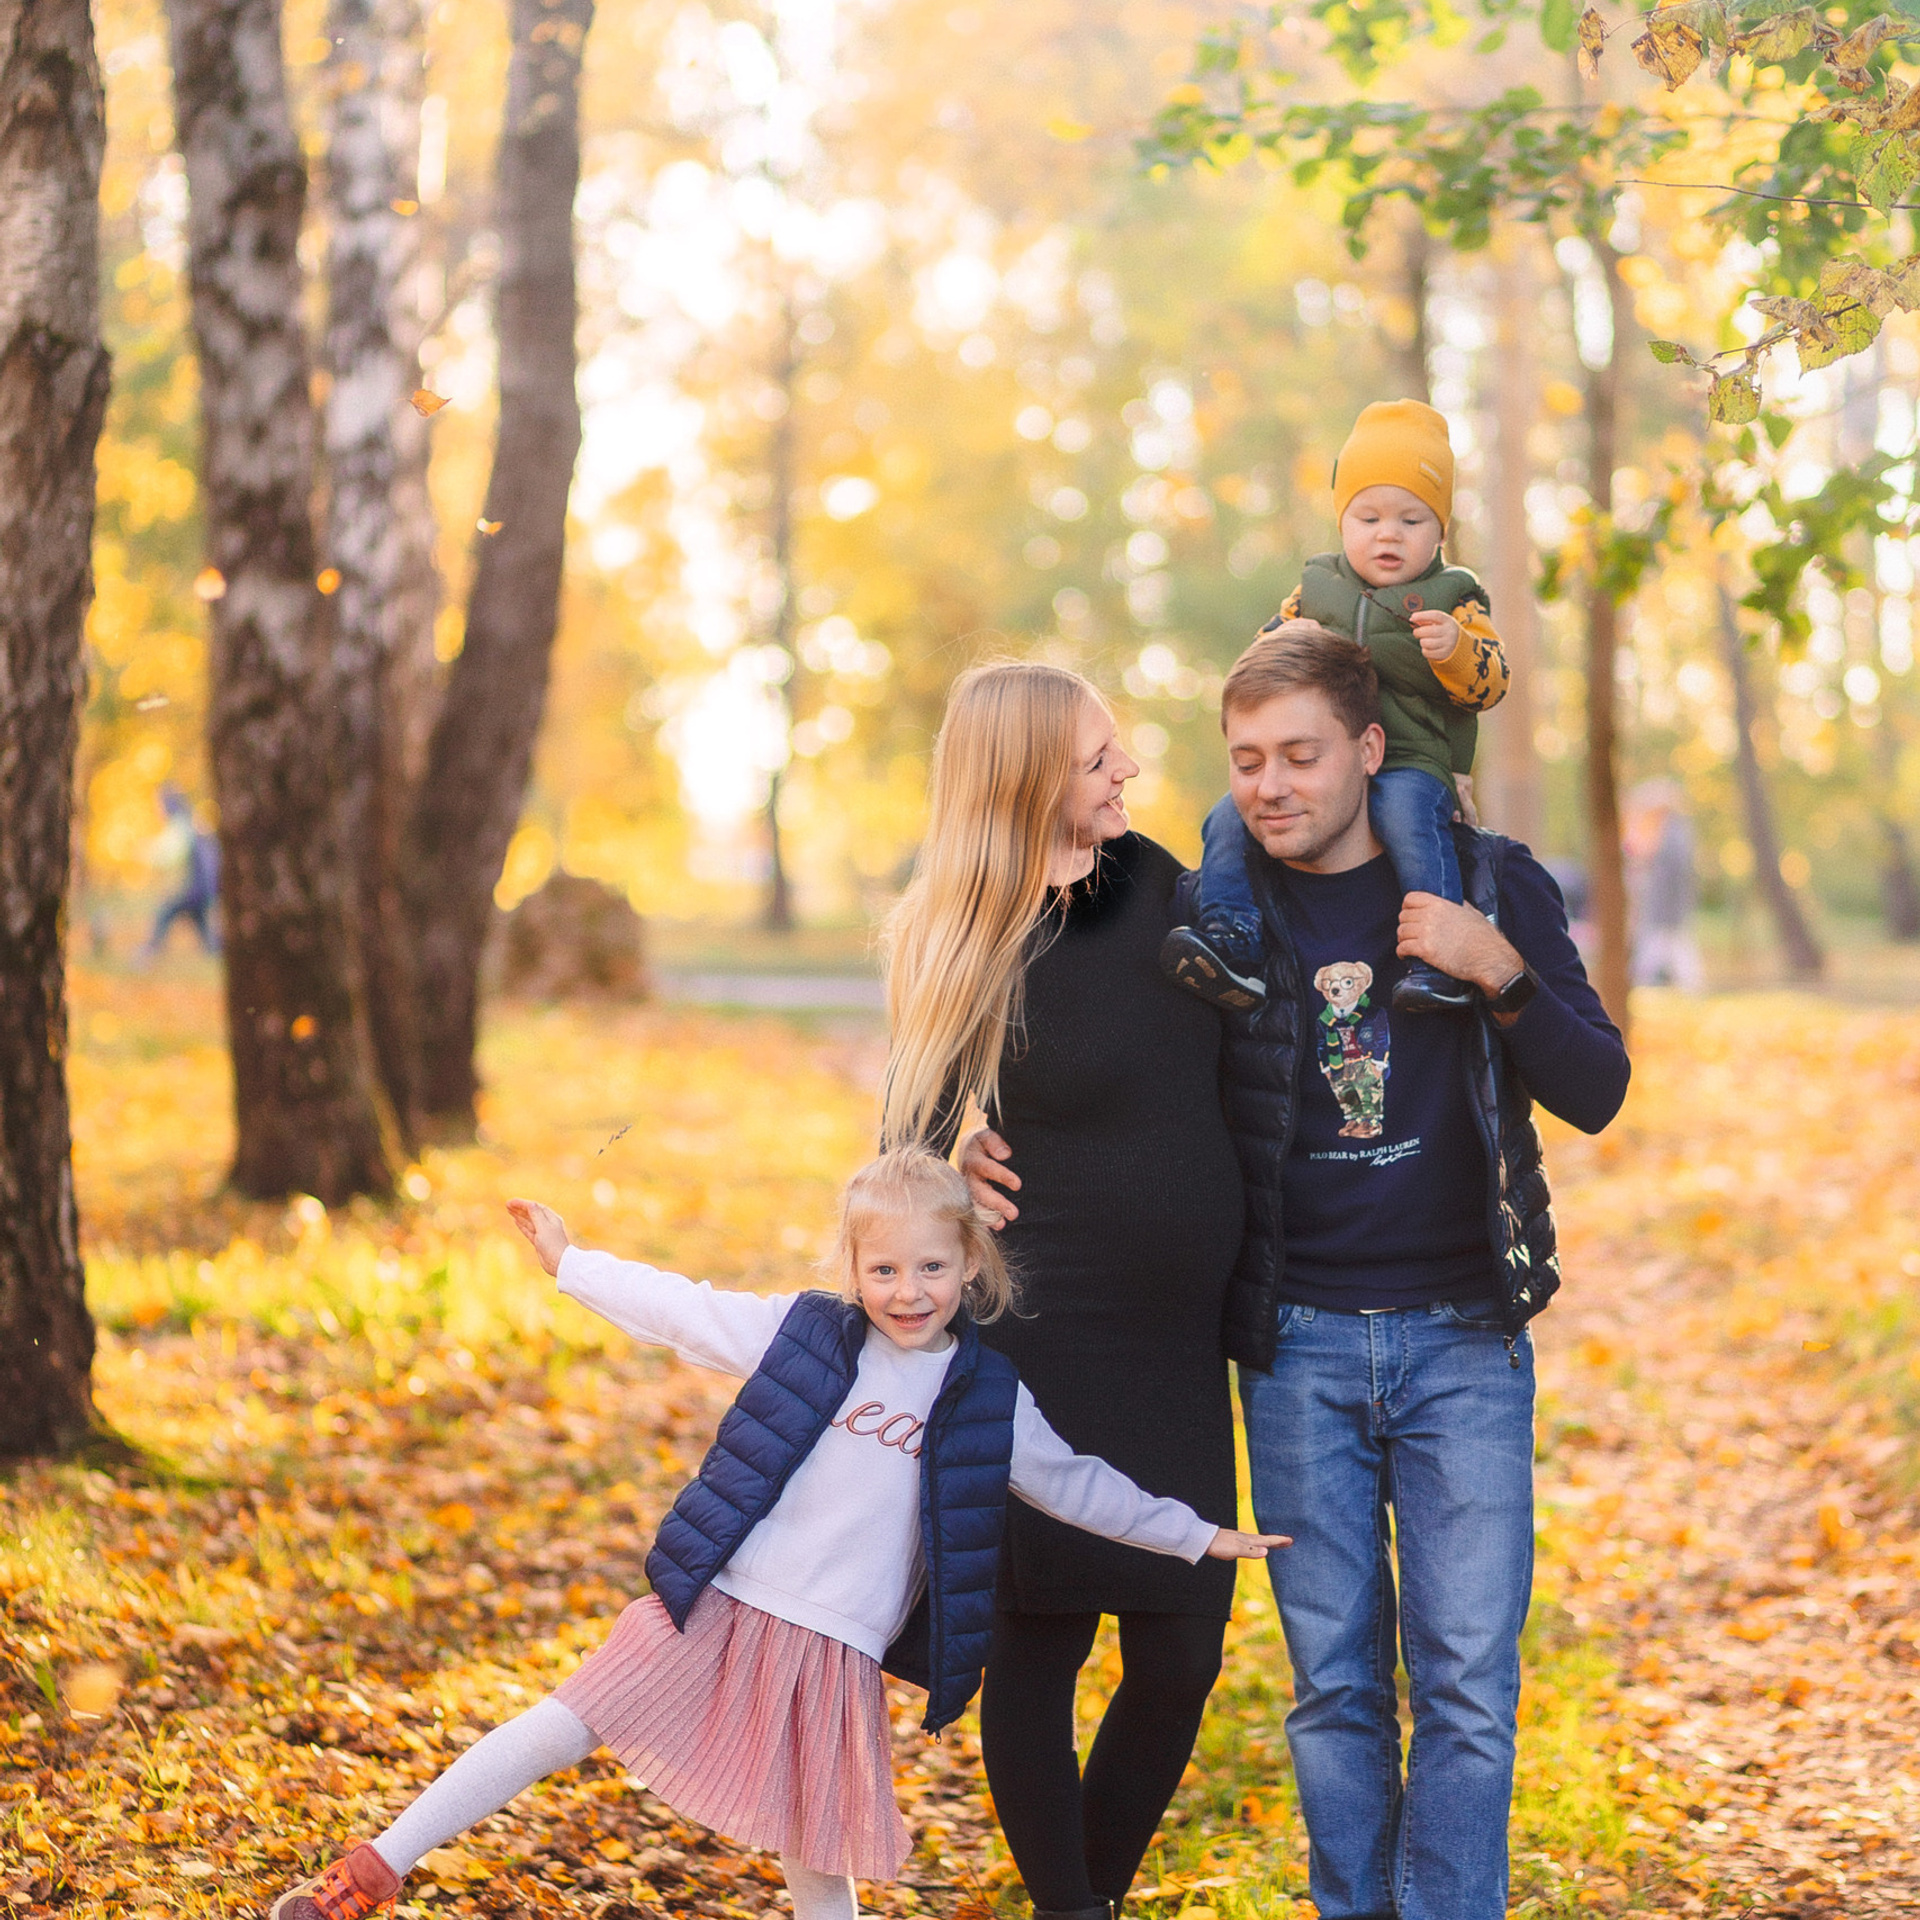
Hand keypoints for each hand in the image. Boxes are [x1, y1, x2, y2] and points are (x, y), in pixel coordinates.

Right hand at [507, 1198, 571, 1275]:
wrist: (558, 1263)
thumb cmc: (553, 1244)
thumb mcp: (543, 1227)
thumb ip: (536, 1215)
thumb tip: (530, 1203)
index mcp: (551, 1218)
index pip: (535, 1207)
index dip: (522, 1203)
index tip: (511, 1202)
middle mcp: (547, 1224)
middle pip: (532, 1213)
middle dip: (520, 1208)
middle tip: (507, 1205)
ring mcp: (542, 1233)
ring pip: (529, 1221)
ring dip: (519, 1215)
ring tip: (509, 1210)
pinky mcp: (539, 1242)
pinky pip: (529, 1230)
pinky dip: (522, 1225)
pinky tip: (515, 1221)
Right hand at [957, 1127, 1019, 1229]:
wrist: (966, 1150)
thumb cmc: (982, 1143)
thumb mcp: (985, 1136)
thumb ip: (995, 1142)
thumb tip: (1005, 1154)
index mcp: (973, 1160)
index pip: (988, 1168)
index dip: (1002, 1176)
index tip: (1017, 1185)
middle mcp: (968, 1177)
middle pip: (980, 1191)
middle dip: (997, 1203)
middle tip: (1014, 1213)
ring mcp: (967, 1190)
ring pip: (976, 1204)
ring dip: (988, 1216)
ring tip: (1002, 1225)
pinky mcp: (969, 1199)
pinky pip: (975, 1211)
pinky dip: (982, 1221)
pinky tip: (994, 1228)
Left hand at [1206, 1526, 1291, 1559]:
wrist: (1202, 1539)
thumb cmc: (1219, 1545)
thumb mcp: (1235, 1550)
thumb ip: (1250, 1551)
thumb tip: (1267, 1552)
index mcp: (1248, 1540)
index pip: (1267, 1541)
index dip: (1279, 1541)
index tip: (1291, 1540)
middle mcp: (1245, 1538)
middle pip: (1264, 1540)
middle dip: (1277, 1541)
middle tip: (1289, 1541)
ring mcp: (1239, 1540)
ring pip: (1257, 1541)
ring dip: (1268, 1542)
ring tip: (1275, 1543)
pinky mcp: (1233, 1543)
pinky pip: (1250, 1544)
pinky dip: (1257, 1545)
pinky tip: (1254, 1547)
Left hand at [1396, 894, 1525, 999]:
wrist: (1489, 958)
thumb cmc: (1484, 938)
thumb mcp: (1471, 912)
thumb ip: (1456, 906)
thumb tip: (1451, 903)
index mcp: (1440, 904)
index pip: (1410, 898)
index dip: (1408, 908)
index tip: (1411, 916)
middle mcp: (1430, 915)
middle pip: (1403, 916)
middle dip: (1406, 926)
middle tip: (1412, 934)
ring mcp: (1426, 932)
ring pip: (1401, 933)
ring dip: (1403, 940)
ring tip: (1410, 946)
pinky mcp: (1425, 950)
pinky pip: (1402, 948)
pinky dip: (1402, 953)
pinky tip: (1407, 956)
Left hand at [1410, 608, 1459, 660]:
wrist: (1457, 645)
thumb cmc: (1442, 631)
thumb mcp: (1437, 623)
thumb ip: (1424, 621)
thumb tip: (1411, 620)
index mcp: (1448, 621)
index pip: (1435, 615)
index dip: (1422, 616)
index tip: (1412, 617)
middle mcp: (1450, 632)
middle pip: (1428, 631)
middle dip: (1418, 632)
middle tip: (1416, 632)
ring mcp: (1448, 644)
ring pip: (1425, 643)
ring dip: (1422, 641)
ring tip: (1425, 641)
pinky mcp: (1444, 654)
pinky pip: (1426, 652)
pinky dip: (1424, 650)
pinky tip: (1429, 648)